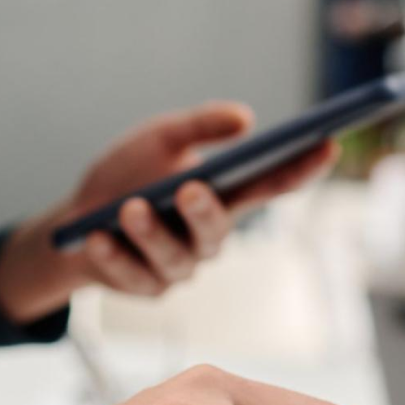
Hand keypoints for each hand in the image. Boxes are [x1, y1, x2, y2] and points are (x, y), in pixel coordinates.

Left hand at [0, 103, 335, 322]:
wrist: (76, 220)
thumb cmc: (129, 176)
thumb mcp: (159, 138)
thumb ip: (199, 126)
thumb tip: (245, 118)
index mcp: (223, 197)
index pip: (271, 185)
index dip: (302, 168)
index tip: (327, 144)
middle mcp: (207, 236)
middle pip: (218, 230)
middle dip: (206, 211)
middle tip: (190, 187)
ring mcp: (177, 266)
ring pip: (173, 257)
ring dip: (150, 234)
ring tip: (131, 209)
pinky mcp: (144, 286)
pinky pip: (131, 275)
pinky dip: (113, 256)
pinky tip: (96, 238)